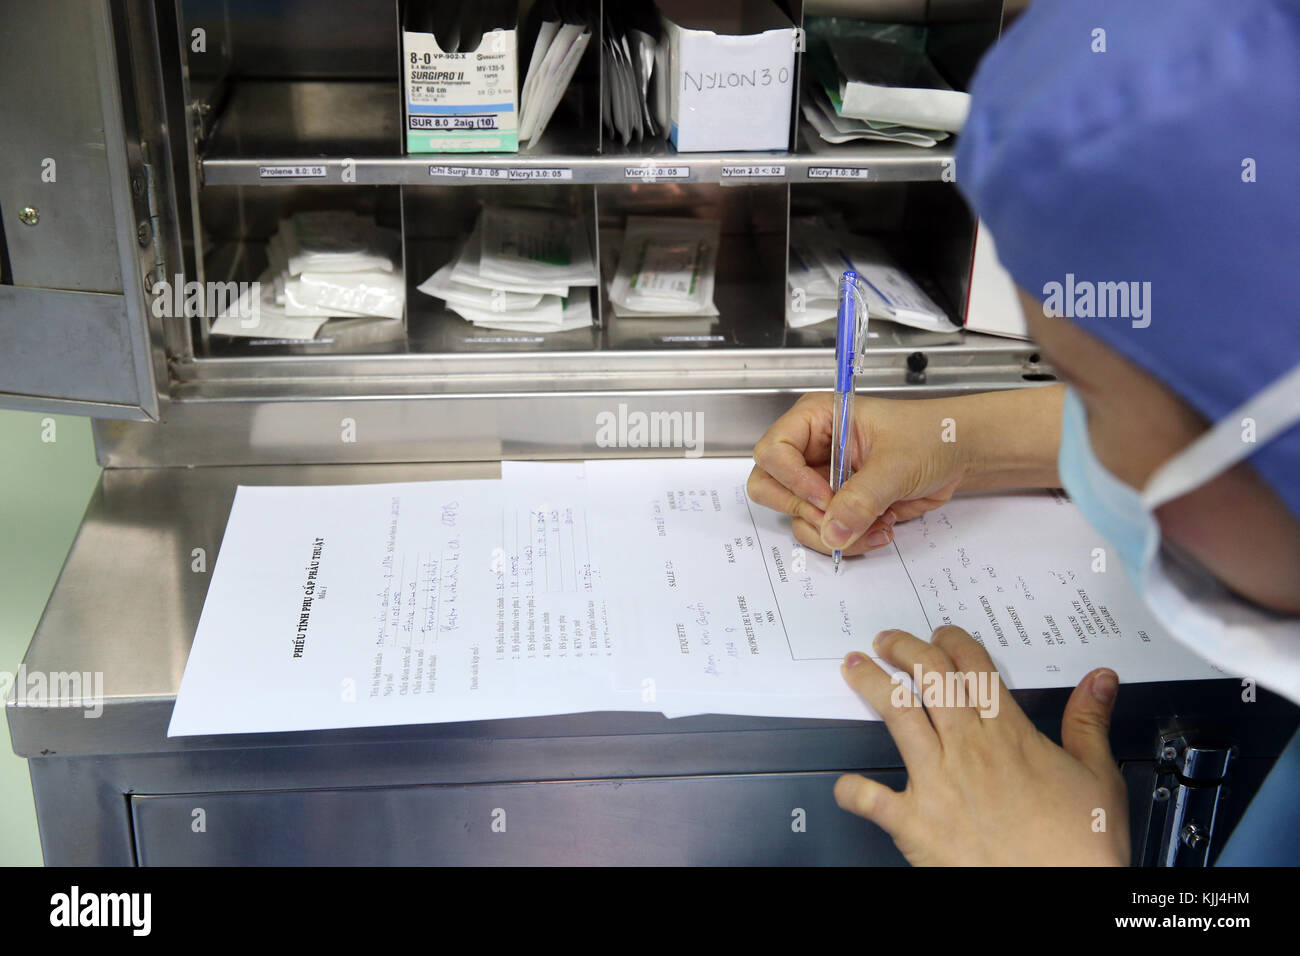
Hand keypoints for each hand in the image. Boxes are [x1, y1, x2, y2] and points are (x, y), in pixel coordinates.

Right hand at [748, 392, 968, 555]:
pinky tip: (882, 527)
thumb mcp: (896, 463)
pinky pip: (824, 533)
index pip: (773, 451)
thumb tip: (833, 532)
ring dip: (834, 532)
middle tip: (838, 516)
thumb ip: (862, 499)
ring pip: (797, 518)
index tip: (825, 496)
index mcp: (817, 419)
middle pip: (769, 487)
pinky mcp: (838, 506)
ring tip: (877, 522)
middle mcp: (811, 450)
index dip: (792, 480)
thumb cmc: (931, 435)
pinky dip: (850, 540)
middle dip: (804, 510)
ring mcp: (821, 480)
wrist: (960, 454)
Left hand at [835, 625, 1129, 865]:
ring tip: (855, 667)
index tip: (942, 633)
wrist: (1061, 893)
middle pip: (928, 678)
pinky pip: (871, 798)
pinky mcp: (915, 821)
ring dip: (871, 685)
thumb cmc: (1079, 847)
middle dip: (903, 648)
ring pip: (896, 716)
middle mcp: (967, 750)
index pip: (973, 667)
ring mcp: (937, 783)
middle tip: (888, 639)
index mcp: (1008, 735)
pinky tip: (845, 783)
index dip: (953, 641)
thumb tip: (1099, 681)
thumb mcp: (1098, 776)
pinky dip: (853, 789)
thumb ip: (1088, 722)